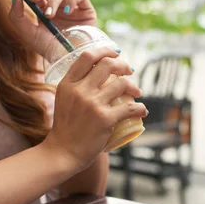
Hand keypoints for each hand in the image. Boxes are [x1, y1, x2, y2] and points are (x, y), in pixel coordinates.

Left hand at [8, 0, 97, 58]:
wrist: (73, 60)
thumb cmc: (51, 50)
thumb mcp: (28, 35)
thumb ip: (17, 16)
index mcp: (43, 9)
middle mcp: (57, 5)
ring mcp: (71, 5)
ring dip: (53, 0)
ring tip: (50, 15)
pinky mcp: (85, 8)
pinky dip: (72, 0)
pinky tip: (68, 12)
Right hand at [41, 47, 147, 172]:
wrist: (62, 152)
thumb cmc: (65, 127)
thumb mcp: (64, 99)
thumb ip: (76, 86)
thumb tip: (98, 74)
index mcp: (68, 83)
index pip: (88, 56)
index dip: (105, 51)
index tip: (116, 54)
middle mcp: (79, 90)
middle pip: (108, 65)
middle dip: (123, 65)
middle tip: (129, 72)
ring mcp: (93, 104)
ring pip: (122, 84)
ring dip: (134, 87)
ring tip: (137, 93)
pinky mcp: (105, 118)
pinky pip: (130, 107)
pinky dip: (140, 108)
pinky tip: (142, 110)